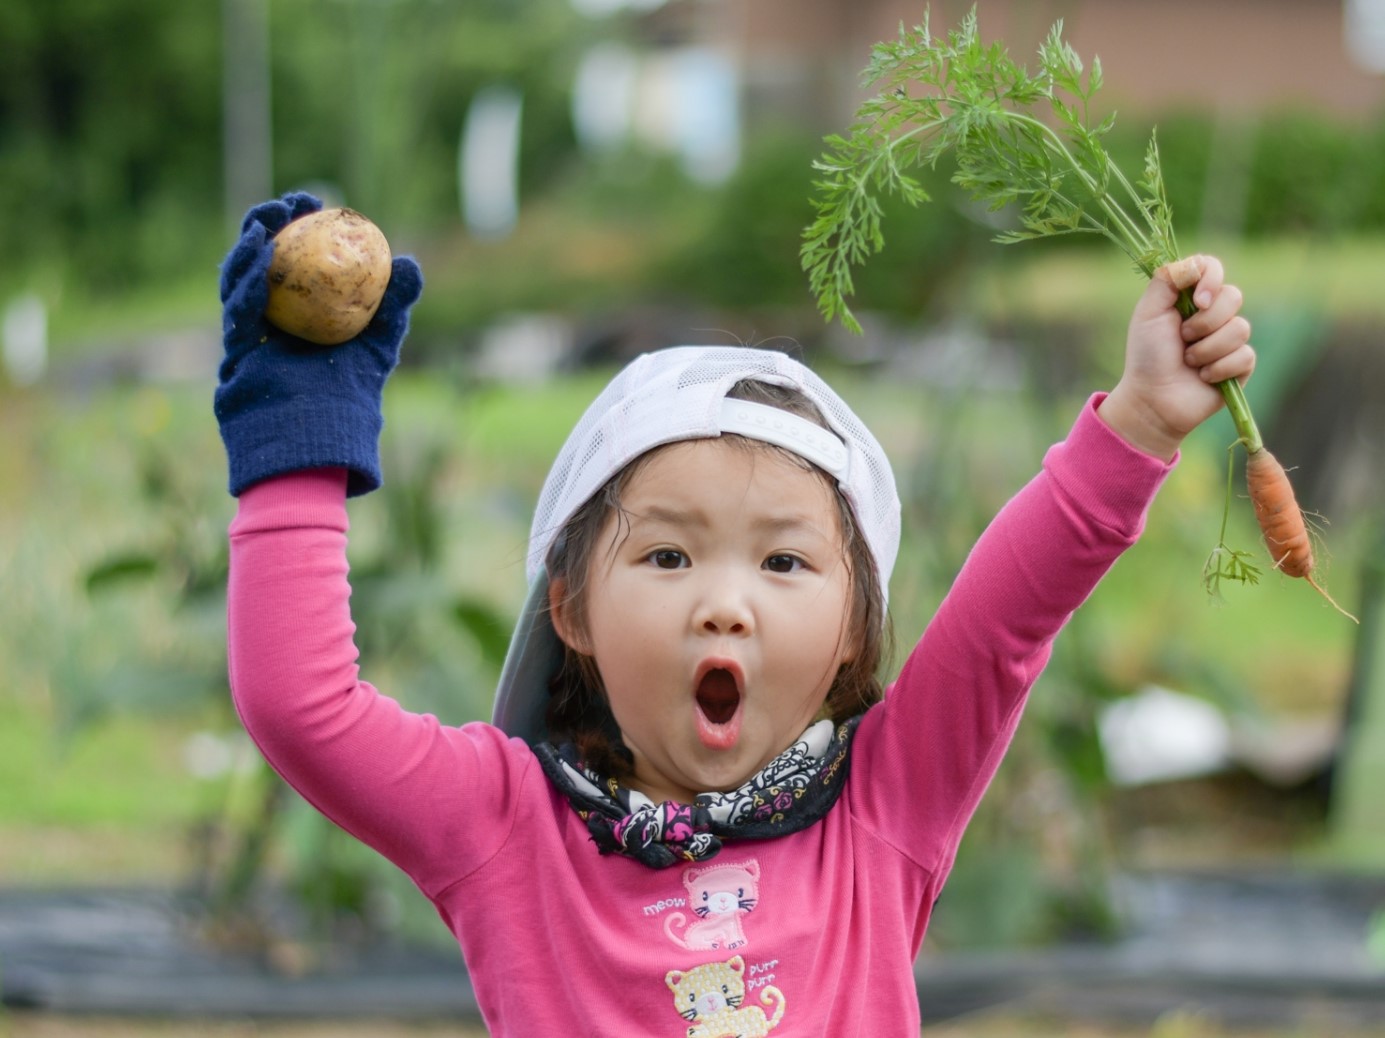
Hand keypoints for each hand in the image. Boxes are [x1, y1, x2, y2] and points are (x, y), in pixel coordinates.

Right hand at [214, 193, 423, 496]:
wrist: (322, 451)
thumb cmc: (350, 407)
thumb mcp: (378, 350)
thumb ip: (392, 310)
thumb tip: (409, 262)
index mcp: (295, 320)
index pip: (292, 263)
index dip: (298, 229)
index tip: (315, 201)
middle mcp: (266, 328)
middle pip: (259, 266)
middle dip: (267, 227)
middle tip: (288, 202)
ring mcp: (246, 345)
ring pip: (238, 286)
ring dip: (250, 249)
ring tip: (267, 220)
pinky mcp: (233, 364)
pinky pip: (238, 319)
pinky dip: (247, 286)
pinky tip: (260, 257)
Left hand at [1098, 254, 1255, 459]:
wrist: (1152, 398)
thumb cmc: (1147, 355)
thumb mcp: (1149, 312)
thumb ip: (1167, 279)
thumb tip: (1196, 263)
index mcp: (1191, 296)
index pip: (1213, 267)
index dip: (1211, 280)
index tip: (1197, 301)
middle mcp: (1214, 313)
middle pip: (1233, 296)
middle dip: (1205, 322)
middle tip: (1182, 338)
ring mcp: (1229, 338)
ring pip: (1240, 329)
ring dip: (1207, 349)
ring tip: (1188, 361)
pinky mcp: (1240, 364)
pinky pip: (1244, 355)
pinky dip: (1218, 368)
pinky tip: (1203, 377)